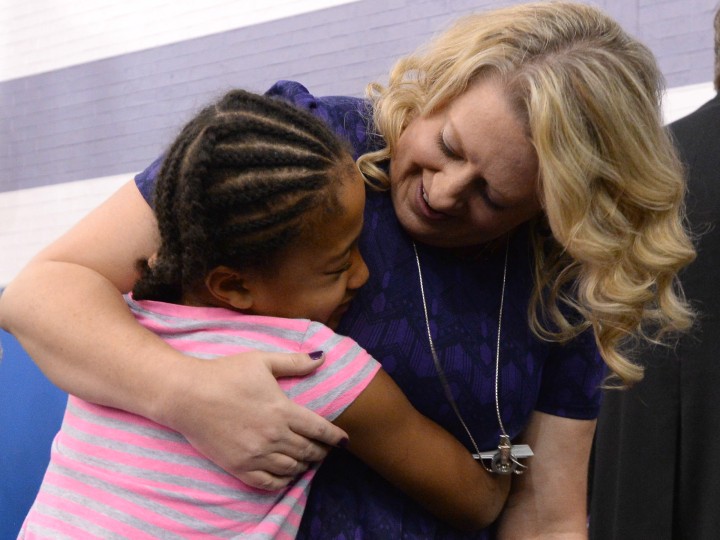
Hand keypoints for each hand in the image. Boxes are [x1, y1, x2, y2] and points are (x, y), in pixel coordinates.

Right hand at [157, 351, 347, 489]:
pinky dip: (283, 481)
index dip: (335, 437)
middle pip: (308, 451)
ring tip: (307, 460)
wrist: (187, 394)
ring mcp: (256, 454)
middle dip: (321, 452)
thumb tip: (322, 357)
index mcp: (283, 410)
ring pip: (292, 468)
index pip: (319, 429)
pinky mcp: (239, 467)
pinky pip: (269, 482)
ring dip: (304, 465)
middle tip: (325, 450)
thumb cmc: (225, 373)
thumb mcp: (262, 361)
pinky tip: (286, 474)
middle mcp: (273, 436)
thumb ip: (294, 362)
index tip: (344, 441)